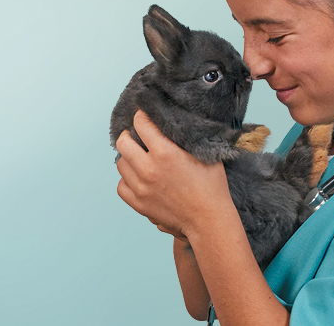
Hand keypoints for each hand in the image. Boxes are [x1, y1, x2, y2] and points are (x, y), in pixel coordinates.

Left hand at [115, 109, 232, 239]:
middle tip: (136, 134)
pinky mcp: (139, 204)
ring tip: (138, 155)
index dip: (141, 116)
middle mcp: (148, 169)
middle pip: (123, 143)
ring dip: (128, 156)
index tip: (143, 115)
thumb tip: (178, 122)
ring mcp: (141, 188)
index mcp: (165, 153)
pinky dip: (127, 179)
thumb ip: (189, 137)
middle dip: (129, 134)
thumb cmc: (212, 186)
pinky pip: (121, 186)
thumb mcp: (206, 154)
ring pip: (121, 164)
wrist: (208, 220)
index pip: (141, 125)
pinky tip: (137, 176)